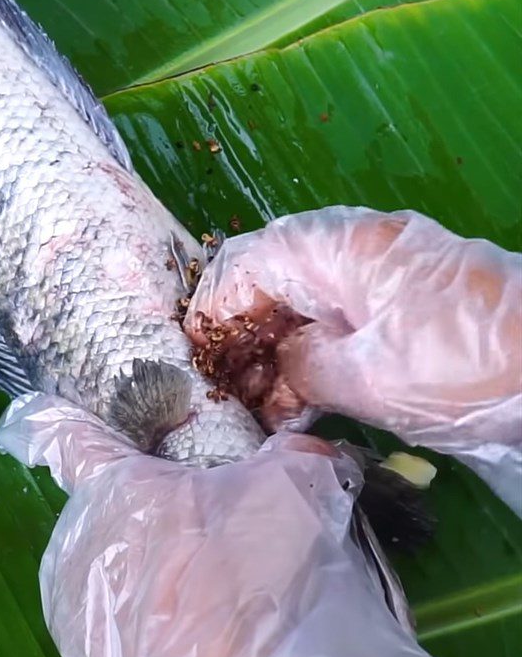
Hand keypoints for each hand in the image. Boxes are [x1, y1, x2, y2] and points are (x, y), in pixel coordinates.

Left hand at [0, 393, 511, 656]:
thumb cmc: (247, 581)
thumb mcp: (292, 495)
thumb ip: (295, 455)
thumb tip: (308, 446)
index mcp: (113, 486)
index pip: (67, 435)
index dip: (59, 419)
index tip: (46, 415)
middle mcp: (78, 539)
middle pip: (105, 506)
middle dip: (147, 510)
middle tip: (201, 529)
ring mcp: (75, 605)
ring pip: (108, 564)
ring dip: (143, 566)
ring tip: (199, 590)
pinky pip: (109, 620)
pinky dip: (139, 619)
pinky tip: (184, 635)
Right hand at [186, 207, 521, 511]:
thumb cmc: (462, 365)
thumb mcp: (367, 377)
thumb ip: (301, 366)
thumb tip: (277, 365)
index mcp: (336, 249)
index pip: (246, 262)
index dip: (212, 307)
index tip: (194, 355)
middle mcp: (350, 251)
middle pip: (271, 282)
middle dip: (242, 337)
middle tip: (227, 392)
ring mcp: (375, 276)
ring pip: (302, 305)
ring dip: (275, 353)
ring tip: (259, 408)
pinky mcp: (396, 303)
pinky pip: (335, 321)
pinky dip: (311, 356)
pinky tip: (297, 401)